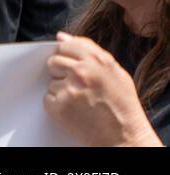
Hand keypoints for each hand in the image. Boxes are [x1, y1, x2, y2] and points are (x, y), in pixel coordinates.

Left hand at [44, 32, 161, 146]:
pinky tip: (74, 111)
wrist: (126, 138)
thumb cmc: (123, 106)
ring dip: (60, 90)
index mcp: (97, 60)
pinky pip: (48, 98)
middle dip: (60, 72)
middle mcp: (82, 72)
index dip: (66, 54)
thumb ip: (90, 51)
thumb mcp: (116, 73)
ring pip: (51, 81)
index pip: (66, 45)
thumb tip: (61, 36)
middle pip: (54, 61)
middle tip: (76, 85)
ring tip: (80, 101)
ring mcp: (69, 89)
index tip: (70, 63)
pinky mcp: (59, 106)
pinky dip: (57, 105)